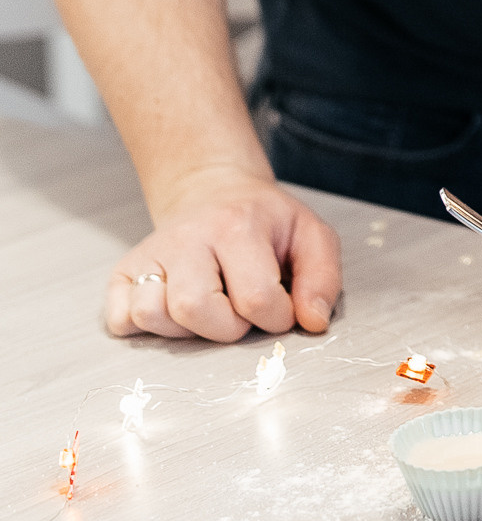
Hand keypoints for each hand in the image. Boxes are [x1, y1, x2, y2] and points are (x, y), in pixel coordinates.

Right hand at [104, 165, 341, 342]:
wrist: (213, 192)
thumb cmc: (264, 221)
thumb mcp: (311, 236)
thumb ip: (322, 279)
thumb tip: (313, 322)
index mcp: (237, 226)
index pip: (256, 299)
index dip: (277, 317)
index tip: (280, 307)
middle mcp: (186, 238)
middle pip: (194, 309)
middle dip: (227, 328)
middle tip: (240, 311)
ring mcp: (149, 254)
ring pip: (152, 316)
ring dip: (186, 329)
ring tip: (209, 306)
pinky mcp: (121, 272)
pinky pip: (120, 320)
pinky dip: (147, 326)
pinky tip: (175, 306)